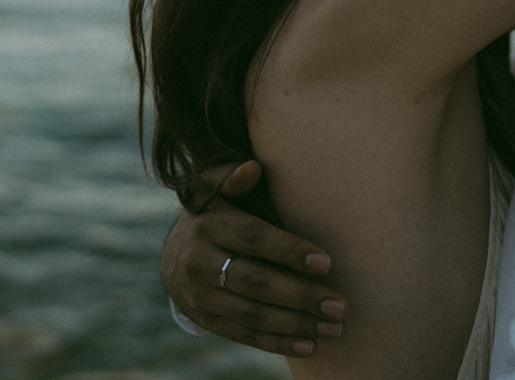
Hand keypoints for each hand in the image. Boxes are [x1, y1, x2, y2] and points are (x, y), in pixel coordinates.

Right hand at [161, 160, 346, 357]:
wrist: (175, 254)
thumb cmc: (215, 213)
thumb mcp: (216, 190)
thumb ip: (231, 177)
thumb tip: (251, 169)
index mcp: (208, 224)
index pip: (253, 239)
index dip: (289, 251)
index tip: (327, 263)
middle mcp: (199, 262)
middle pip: (255, 282)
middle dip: (300, 296)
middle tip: (339, 306)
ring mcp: (200, 295)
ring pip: (252, 314)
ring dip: (296, 324)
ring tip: (333, 328)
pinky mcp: (206, 319)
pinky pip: (244, 334)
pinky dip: (277, 342)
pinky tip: (309, 345)